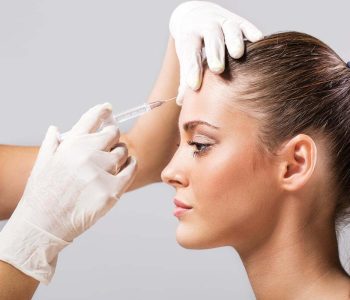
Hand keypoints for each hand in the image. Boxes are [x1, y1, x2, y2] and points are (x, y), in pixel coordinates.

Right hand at [0, 103, 136, 283]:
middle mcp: (86, 155)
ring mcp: (100, 173)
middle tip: (109, 146)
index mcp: (70, 145)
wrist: (43, 226)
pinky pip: (130, 170)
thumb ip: (52, 144)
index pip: (91, 119)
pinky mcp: (111, 191)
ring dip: (120, 155)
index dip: (102, 111)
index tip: (108, 109)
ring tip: (112, 164)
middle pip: (113, 134)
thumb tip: (56, 128)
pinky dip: (131, 166)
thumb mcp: (42, 164)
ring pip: (123, 152)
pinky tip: (128, 166)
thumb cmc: (42, 196)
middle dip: (112, 138)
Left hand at [169, 1, 262, 103]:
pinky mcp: (238, 21)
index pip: (190, 53)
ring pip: (230, 28)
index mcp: (189, 37)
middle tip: (217, 69)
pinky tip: (258, 40)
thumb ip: (186, 77)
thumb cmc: (193, 44)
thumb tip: (181, 102)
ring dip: (234, 40)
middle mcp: (206, 26)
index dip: (192, 69)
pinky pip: (246, 25)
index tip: (194, 86)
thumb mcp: (186, 57)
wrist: (198, 16)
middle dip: (214, 53)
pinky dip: (252, 32)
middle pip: (210, 37)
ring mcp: (223, 22)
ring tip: (238, 54)